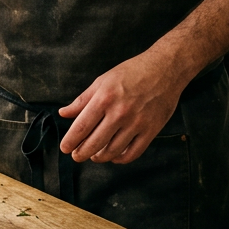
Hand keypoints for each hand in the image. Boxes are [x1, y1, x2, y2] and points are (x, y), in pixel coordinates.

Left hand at [58, 53, 187, 163]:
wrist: (165, 69)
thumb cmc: (131, 72)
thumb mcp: (102, 81)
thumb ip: (82, 100)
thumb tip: (63, 113)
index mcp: (104, 98)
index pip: (82, 126)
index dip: (71, 140)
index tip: (64, 148)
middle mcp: (119, 113)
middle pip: (95, 142)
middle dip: (82, 153)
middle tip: (76, 156)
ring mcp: (137, 123)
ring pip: (113, 150)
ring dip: (100, 157)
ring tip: (94, 156)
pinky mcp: (151, 130)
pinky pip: (133, 152)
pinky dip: (121, 159)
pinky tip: (114, 156)